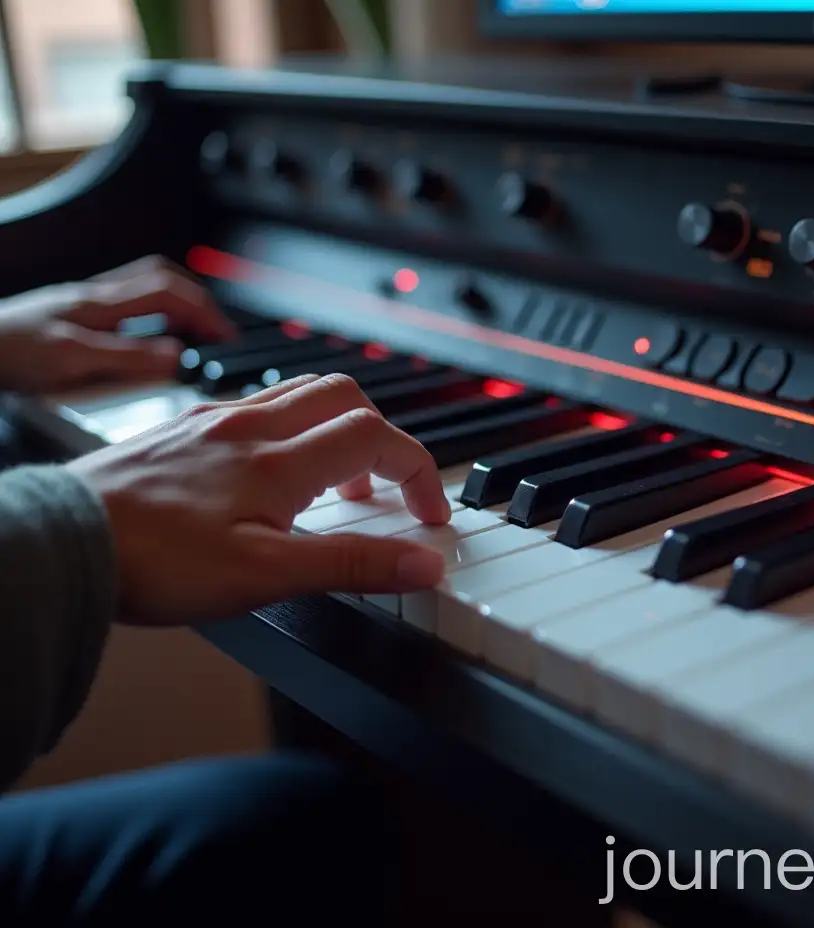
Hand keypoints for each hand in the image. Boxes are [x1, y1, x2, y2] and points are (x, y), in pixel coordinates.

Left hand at [0, 255, 234, 393]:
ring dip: (174, 301)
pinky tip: (147, 335)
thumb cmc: (9, 350)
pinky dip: (148, 313)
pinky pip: (124, 302)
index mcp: (100, 304)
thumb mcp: (72, 358)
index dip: (205, 312)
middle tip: (215, 329)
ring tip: (191, 329)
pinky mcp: (71, 312)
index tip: (226, 337)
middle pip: (161, 278)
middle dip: (196, 299)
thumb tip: (177, 356)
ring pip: (143, 285)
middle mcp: (95, 296)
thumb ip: (127, 356)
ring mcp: (83, 301)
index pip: (170, 293)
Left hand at [67, 373, 451, 625]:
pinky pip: (254, 406)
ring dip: (338, 427)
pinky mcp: (182, 430)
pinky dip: (288, 429)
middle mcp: (249, 428)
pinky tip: (270, 473)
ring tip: (336, 482)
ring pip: (299, 394)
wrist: (61, 541)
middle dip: (384, 439)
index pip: (378, 439)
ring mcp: (212, 422)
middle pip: (345, 397)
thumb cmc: (155, 561)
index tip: (428, 514)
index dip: (419, 472)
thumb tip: (424, 561)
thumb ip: (351, 564)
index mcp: (278, 461)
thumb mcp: (266, 576)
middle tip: (386, 490)